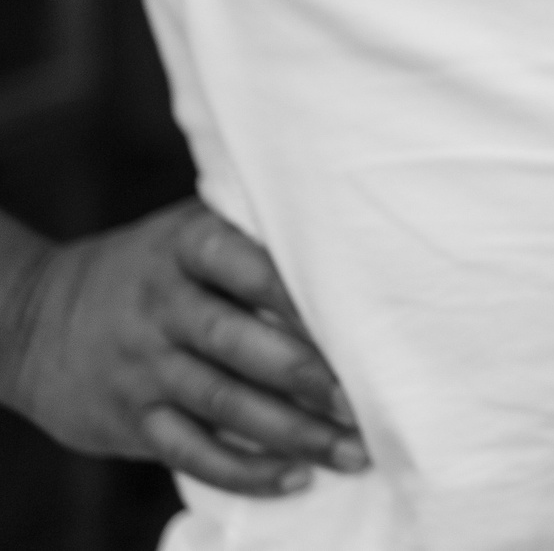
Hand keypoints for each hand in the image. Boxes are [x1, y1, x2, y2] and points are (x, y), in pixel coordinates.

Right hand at [0, 201, 365, 493]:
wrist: (31, 318)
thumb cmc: (150, 269)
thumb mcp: (188, 230)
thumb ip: (253, 236)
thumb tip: (357, 252)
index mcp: (185, 247)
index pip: (248, 266)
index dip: (299, 296)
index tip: (357, 321)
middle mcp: (161, 307)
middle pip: (238, 343)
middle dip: (307, 377)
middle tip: (365, 401)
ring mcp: (143, 367)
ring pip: (222, 404)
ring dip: (293, 433)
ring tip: (352, 450)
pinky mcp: (130, 420)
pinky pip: (190, 452)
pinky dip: (244, 470)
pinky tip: (295, 478)